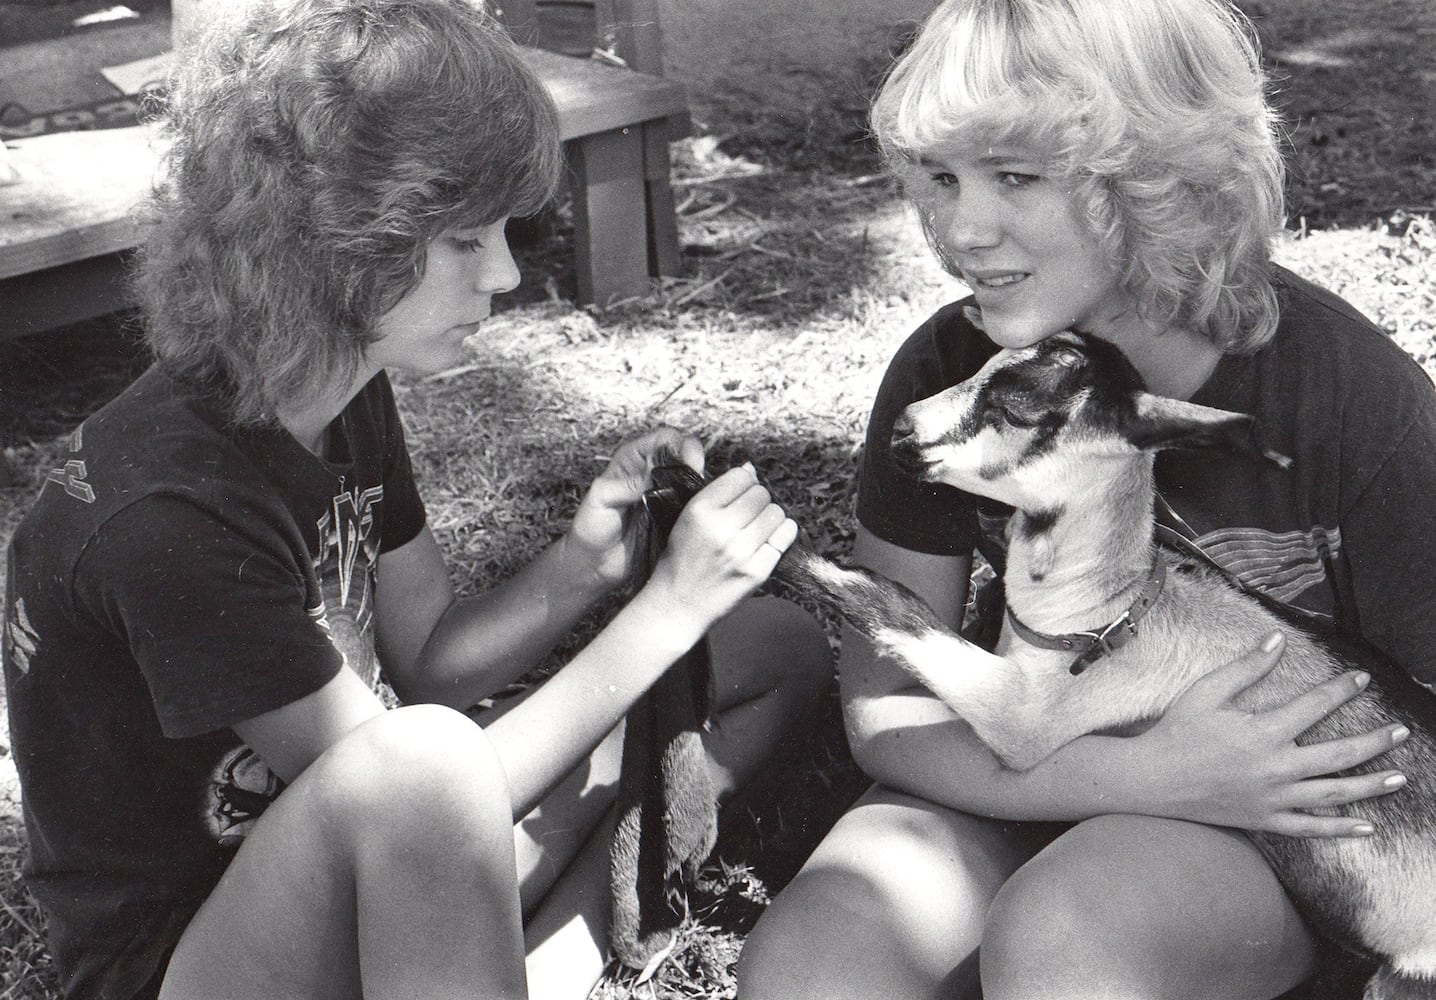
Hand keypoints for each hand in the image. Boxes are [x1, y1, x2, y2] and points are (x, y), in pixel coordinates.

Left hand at [564, 427, 705, 589]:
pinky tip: (698, 514)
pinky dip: (698, 507)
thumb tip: (651, 474)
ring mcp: (666, 495)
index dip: (681, 444)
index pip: (666, 439)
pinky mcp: (673, 517)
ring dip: (699, 486)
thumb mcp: (601, 499)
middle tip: (697, 477)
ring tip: (699, 497)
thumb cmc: (591, 527)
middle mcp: (653, 473)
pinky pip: (692, 506)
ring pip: (692, 481)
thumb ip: (626, 485)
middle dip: (695, 463)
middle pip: (685, 456)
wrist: (595, 563)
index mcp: (634, 459)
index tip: (689, 461)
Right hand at [637, 464, 797, 636]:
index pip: (740, 476)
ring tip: (757, 528)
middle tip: (749, 514)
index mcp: (699, 510)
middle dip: (758, 501)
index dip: (744, 482)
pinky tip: (770, 538)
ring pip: (776, 513)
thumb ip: (715, 493)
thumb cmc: (680, 561)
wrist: (677, 605)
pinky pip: (785, 537)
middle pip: (761, 494)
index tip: (741, 494)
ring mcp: (741, 552)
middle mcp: (721, 529)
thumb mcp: (685, 519)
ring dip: (771, 517)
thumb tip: (750, 470)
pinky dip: (782, 534)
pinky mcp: (757, 571)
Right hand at [1137, 632, 1409, 837]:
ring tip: (1400, 776)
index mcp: (1262, 732)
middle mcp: (1275, 767)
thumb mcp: (1206, 692)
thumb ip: (1246, 667)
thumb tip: (1277, 639)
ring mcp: (1272, 797)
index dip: (1341, 689)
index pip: (1314, 706)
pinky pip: (1310, 828)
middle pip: (1338, 754)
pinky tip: (1367, 827)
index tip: (1362, 679)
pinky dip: (1340, 829)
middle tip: (1401, 731)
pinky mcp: (1265, 819)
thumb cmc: (1176, 732)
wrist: (1151, 780)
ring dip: (1371, 785)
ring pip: (1334, 793)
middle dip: (1374, 741)